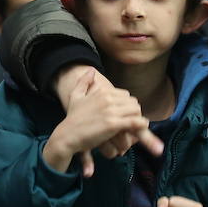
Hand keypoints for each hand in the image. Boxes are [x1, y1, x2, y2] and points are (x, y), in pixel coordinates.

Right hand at [42, 68, 161, 176]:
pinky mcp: (113, 124)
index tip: (124, 114)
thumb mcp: (75, 96)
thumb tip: (91, 70)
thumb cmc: (72, 118)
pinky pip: (134, 122)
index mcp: (102, 91)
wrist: (67, 135)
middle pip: (133, 102)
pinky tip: (139, 129)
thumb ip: (83, 82)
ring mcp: (111, 111)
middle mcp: (107, 98)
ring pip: (136, 111)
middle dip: (133, 112)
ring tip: (135, 127)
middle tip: (131, 122)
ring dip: (137, 119)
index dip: (127, 105)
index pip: (125, 95)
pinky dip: (140, 126)